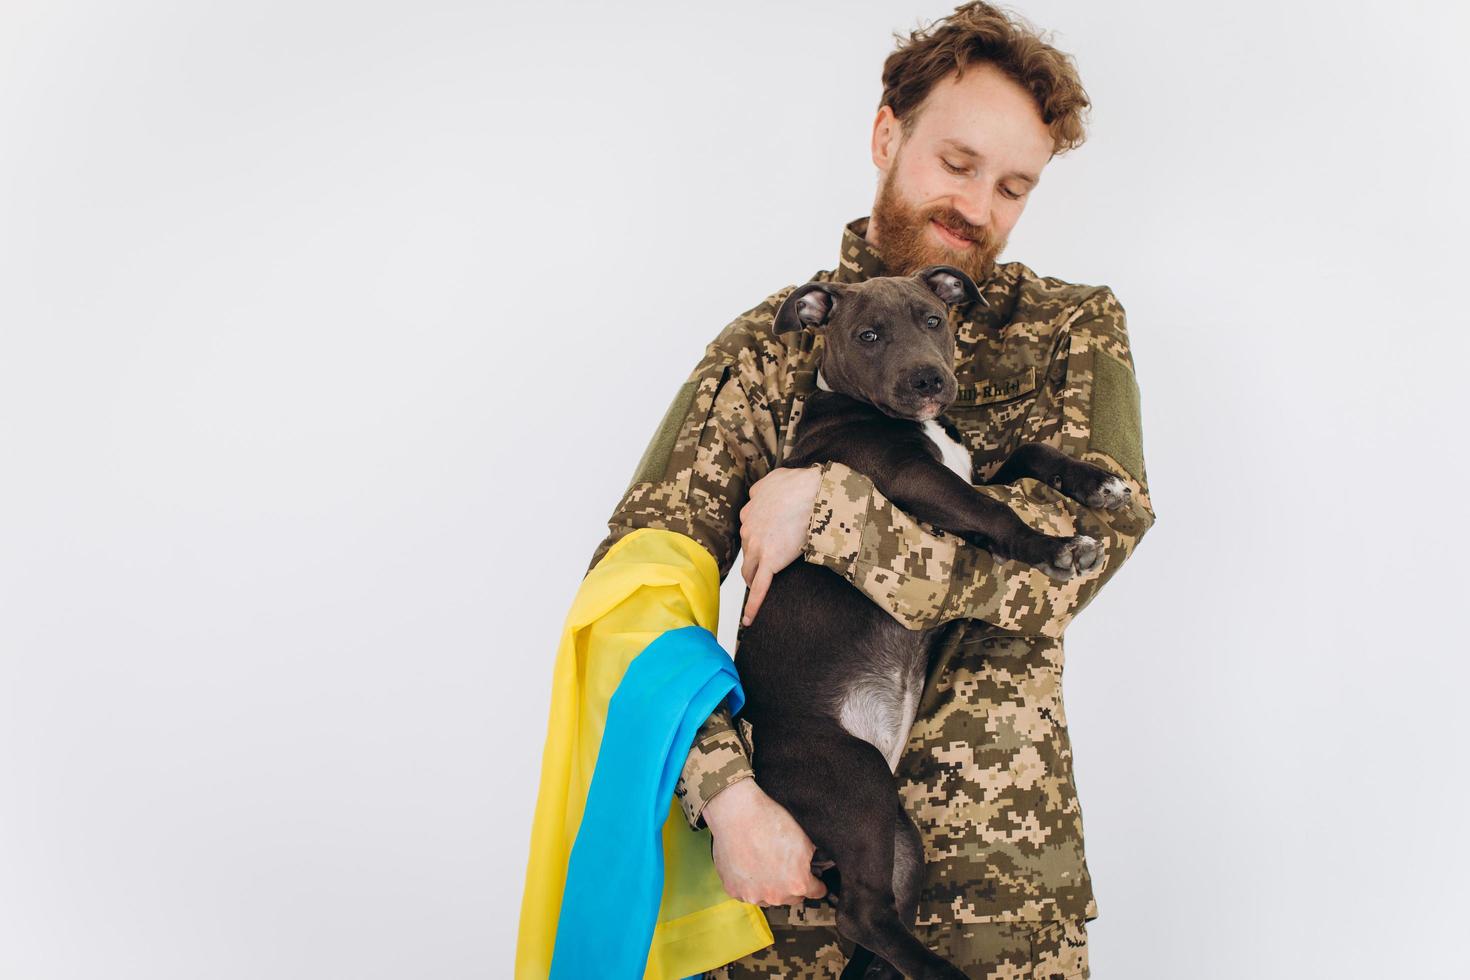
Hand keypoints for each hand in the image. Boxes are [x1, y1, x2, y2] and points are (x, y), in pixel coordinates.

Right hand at [703, 778, 827, 906]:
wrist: (737, 813)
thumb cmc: (771, 821)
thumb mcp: (805, 838)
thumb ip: (813, 859)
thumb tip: (817, 866)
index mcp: (797, 884)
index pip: (816, 892)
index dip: (816, 883)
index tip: (814, 880)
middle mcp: (776, 896)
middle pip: (792, 897)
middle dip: (792, 884)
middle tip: (785, 865)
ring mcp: (753, 895)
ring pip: (768, 896)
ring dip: (769, 886)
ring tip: (764, 862)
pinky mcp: (734, 890)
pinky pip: (747, 892)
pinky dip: (749, 883)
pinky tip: (748, 864)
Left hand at [738, 465, 820, 624]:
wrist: (813, 492)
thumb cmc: (800, 483)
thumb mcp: (775, 478)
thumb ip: (763, 488)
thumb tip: (759, 494)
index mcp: (750, 510)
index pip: (749, 530)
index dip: (757, 539)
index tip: (764, 545)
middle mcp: (748, 529)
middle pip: (747, 552)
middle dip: (754, 561)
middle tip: (763, 569)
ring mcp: (757, 547)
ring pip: (749, 571)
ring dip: (752, 581)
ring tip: (757, 591)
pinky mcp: (770, 562)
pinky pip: (759, 588)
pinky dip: (752, 605)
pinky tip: (748, 620)